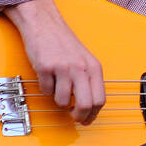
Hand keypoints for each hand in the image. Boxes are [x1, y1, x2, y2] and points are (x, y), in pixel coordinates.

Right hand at [5, 0, 105, 124]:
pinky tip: (47, 77)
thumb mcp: (85, 61)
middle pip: (85, 104)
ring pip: (62, 101)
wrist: (45, 25)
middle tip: (73, 117)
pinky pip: (46, 91)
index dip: (93, 114)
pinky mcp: (46, 68)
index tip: (87, 120)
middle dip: (78, 116)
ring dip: (58, 100)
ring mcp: (63, 68)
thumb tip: (90, 107)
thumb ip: (89, 80)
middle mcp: (81, 68)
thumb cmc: (64, 44)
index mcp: (94, 67)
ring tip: (57, 87)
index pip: (100, 99)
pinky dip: (45, 89)